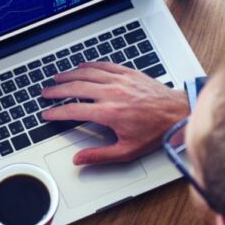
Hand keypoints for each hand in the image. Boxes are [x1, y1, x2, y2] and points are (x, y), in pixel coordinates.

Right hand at [41, 61, 188, 164]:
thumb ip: (100, 156)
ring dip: (69, 75)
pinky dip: (89, 65)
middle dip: (56, 90)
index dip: (56, 112)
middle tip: (46, 93)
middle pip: (75, 88)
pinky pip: (103, 65)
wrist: (178, 113)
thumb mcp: (127, 151)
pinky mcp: (128, 73)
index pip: (73, 110)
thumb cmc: (156, 132)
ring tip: (57, 78)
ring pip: (86, 73)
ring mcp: (119, 80)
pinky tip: (81, 66)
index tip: (47, 114)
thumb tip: (79, 159)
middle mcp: (111, 93)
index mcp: (109, 113)